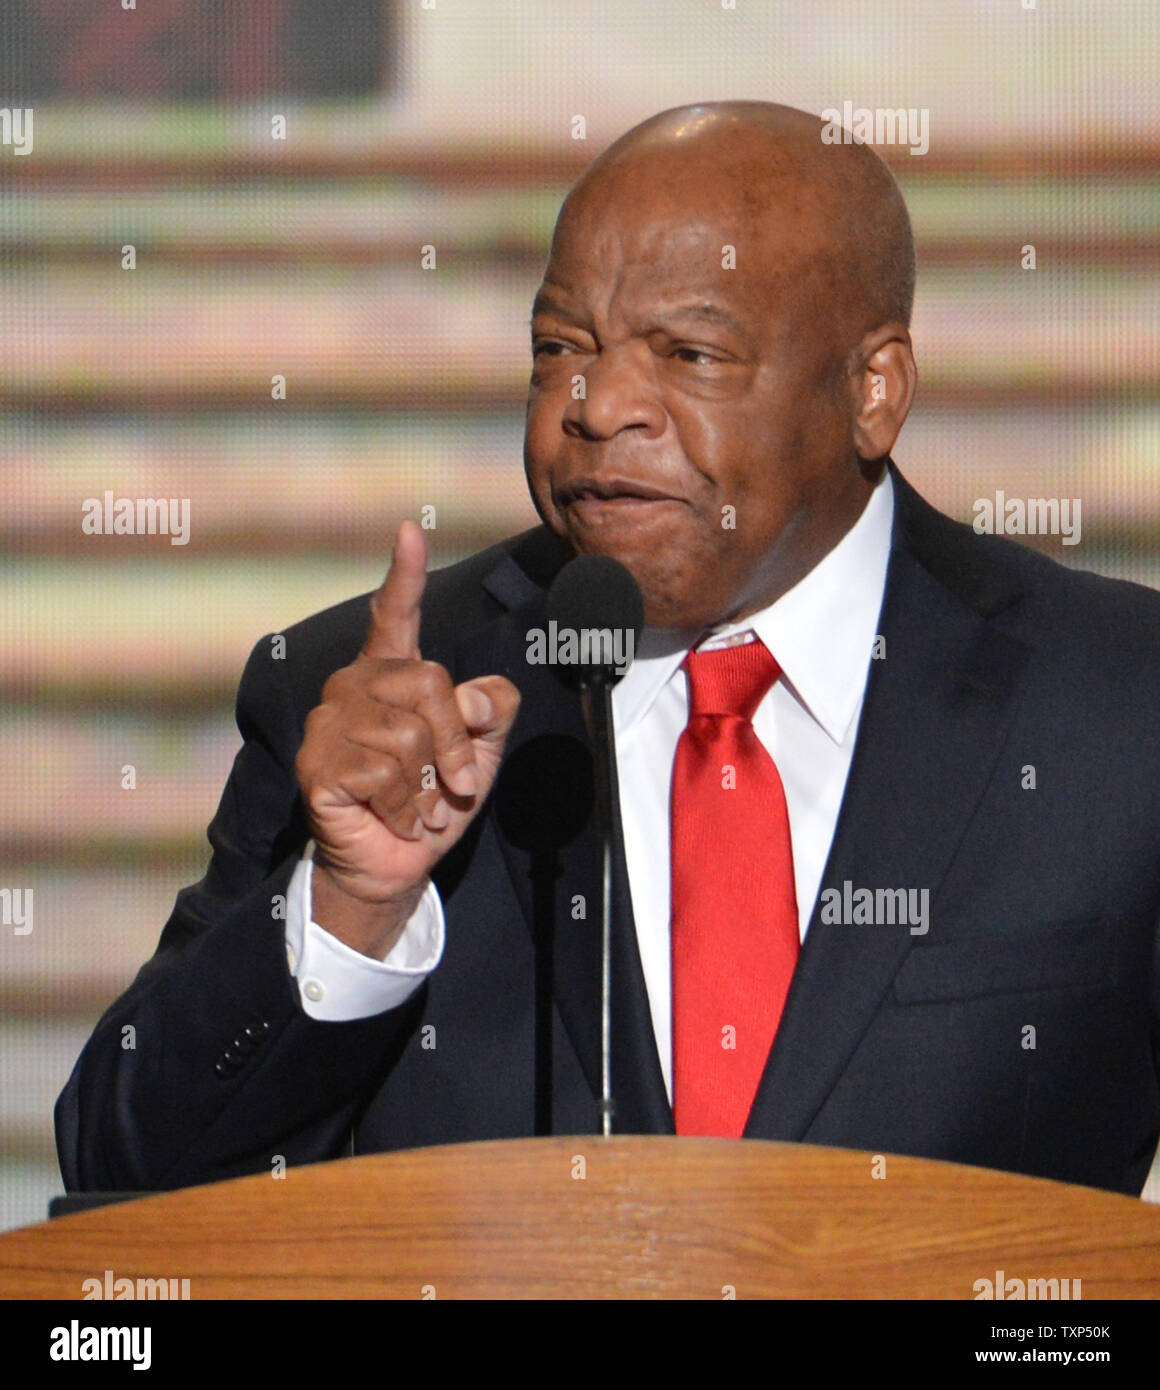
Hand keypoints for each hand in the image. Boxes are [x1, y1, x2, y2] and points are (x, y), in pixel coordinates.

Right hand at [294, 520, 520, 957]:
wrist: (397, 866)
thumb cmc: (434, 801)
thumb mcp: (480, 754)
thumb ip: (490, 713)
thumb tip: (475, 698)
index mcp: (392, 675)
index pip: (396, 617)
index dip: (405, 576)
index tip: (408, 531)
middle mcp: (354, 686)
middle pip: (429, 683)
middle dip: (457, 744)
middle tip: (453, 787)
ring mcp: (329, 723)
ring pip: (407, 734)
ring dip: (428, 784)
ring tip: (419, 806)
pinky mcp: (316, 763)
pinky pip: (383, 771)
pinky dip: (406, 805)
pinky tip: (396, 819)